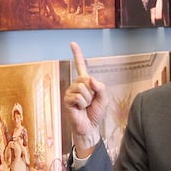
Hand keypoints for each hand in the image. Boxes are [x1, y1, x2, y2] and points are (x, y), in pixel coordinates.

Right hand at [63, 41, 107, 156]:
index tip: (72, 43)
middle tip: (90, 101)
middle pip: (85, 79)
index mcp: (85, 82)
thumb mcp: (104, 99)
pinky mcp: (67, 100)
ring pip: (82, 88)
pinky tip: (80, 109)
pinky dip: (82, 104)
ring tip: (85, 106)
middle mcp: (76, 85)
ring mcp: (70, 92)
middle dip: (92, 91)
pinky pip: (78, 97)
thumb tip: (91, 79)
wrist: (89, 127)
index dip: (77, 54)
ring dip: (88, 99)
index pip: (81, 65)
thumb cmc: (96, 113)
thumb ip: (101, 87)